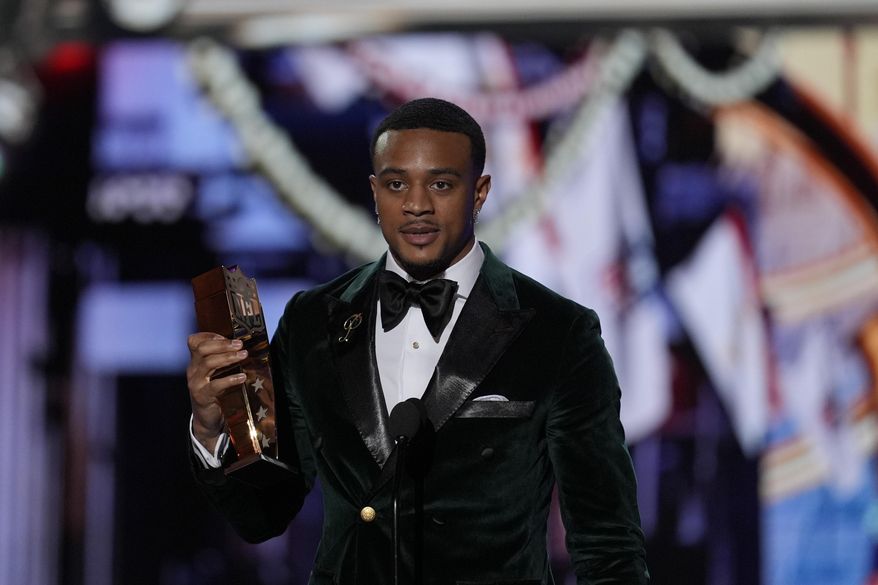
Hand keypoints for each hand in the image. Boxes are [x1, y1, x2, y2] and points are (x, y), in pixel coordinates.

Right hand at [186, 332, 247, 452]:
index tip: (228, 336)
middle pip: (201, 349)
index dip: (210, 335)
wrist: (207, 418)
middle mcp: (193, 370)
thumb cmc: (216, 392)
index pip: (194, 341)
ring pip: (208, 363)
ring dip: (228, 357)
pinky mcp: (202, 396)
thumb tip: (243, 346)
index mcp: (196, 361)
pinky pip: (215, 385)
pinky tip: (242, 377)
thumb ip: (223, 360)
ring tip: (244, 355)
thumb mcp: (216, 374)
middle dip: (222, 344)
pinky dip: (230, 379)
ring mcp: (196, 383)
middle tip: (240, 344)